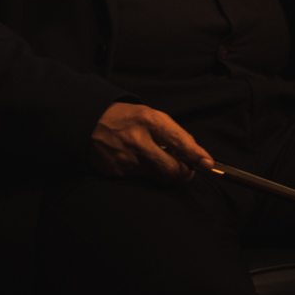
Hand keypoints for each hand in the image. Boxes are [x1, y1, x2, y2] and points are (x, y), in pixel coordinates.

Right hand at [89, 102, 212, 182]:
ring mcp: (125, 158)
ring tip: (155, 160)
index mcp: (148, 121)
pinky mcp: (115, 170)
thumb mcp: (150, 115)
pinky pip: (141, 179)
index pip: (180, 142)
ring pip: (160, 177)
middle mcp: (137, 140)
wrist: (85, 121)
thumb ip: (176, 135)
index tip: (208, 164)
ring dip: (163, 173)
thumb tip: (201, 158)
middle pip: (173, 169)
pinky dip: (144, 173)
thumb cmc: (124, 118)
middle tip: (182, 167)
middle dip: (183, 171)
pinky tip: (135, 161)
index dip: (197, 156)